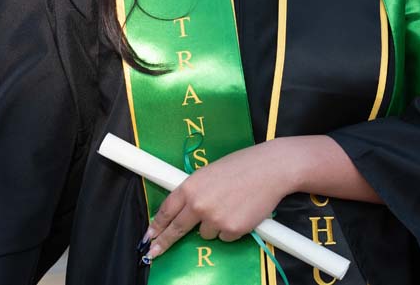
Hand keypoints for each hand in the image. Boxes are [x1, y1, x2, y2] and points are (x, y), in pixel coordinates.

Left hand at [143, 140, 295, 261]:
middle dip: (164, 243)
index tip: (148, 236)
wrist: (271, 169)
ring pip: (205, 234)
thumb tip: (185, 210)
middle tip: (154, 252)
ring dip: (213, 226)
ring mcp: (215, 219)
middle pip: (176, 230)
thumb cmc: (242, 166)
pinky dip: (231, 229)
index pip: (166, 211)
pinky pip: (224, 237)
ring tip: (230, 205)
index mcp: (191, 186)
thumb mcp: (210, 172)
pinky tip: (241, 211)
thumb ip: (195, 191)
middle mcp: (199, 205)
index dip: (155, 225)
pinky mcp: (232, 231)